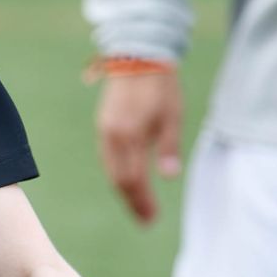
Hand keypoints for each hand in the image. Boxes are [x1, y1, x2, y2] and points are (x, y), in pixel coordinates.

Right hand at [91, 61, 182, 223]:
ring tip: (137, 203)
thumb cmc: (160, 87)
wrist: (137, 57)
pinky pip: (108, 158)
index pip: (132, 179)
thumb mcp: (172, 117)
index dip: (141, 201)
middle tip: (145, 219)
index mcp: (129, 136)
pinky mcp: (104, 126)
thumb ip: (168, 148)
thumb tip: (168, 177)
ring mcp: (105, 132)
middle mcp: (112, 137)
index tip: (151, 219)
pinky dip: (118, 173)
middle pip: (118, 179)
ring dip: (124, 189)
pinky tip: (127, 179)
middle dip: (132, 201)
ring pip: (111, 170)